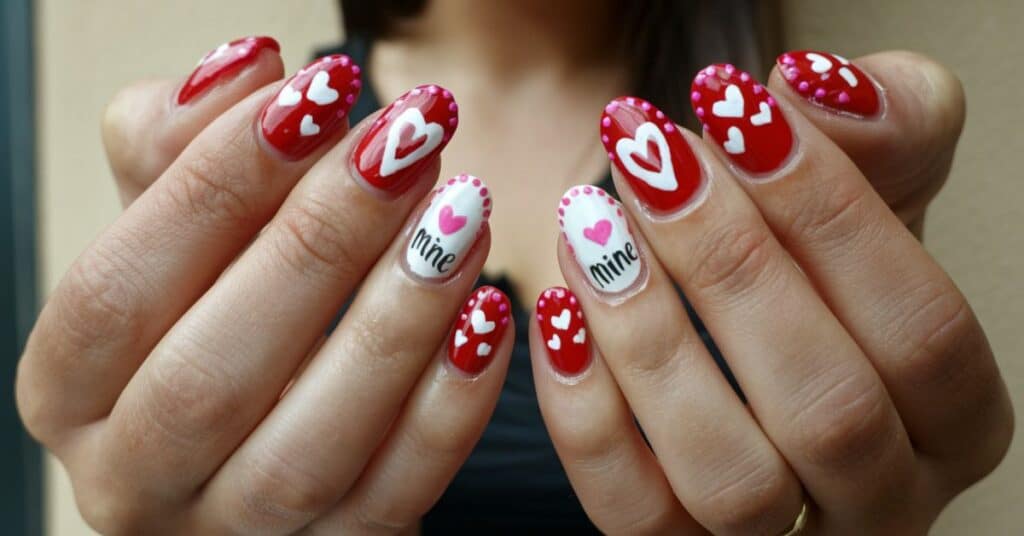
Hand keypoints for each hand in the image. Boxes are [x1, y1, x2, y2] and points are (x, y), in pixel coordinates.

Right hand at [17, 38, 513, 533]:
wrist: (266, 426)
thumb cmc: (216, 314)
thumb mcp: (173, 236)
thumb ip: (177, 151)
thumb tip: (242, 70)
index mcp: (70, 391)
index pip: (114, 292)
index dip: (209, 187)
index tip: (309, 93)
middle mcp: (134, 479)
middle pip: (209, 375)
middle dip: (318, 242)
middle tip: (405, 142)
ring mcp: (236, 533)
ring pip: (309, 445)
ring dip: (395, 319)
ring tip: (461, 212)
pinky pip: (399, 490)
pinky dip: (450, 401)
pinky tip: (489, 310)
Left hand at [531, 51, 1012, 534]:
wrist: (750, 313)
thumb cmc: (821, 261)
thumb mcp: (882, 182)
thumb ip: (890, 128)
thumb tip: (819, 94)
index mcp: (956, 417)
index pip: (923, 330)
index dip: (835, 217)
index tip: (739, 113)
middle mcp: (882, 496)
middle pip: (829, 408)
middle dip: (732, 268)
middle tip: (653, 158)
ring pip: (730, 478)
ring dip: (651, 339)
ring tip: (594, 224)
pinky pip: (631, 512)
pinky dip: (586, 413)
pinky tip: (558, 307)